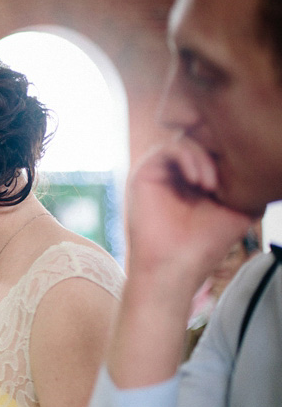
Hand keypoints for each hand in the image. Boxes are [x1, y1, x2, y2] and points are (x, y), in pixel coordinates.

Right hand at [126, 137, 257, 289]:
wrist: (175, 266)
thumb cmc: (205, 245)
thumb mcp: (240, 210)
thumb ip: (247, 185)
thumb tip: (262, 162)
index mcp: (196, 180)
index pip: (215, 148)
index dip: (230, 153)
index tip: (243, 173)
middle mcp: (176, 173)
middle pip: (201, 140)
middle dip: (218, 152)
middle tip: (228, 174)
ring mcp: (160, 171)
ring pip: (187, 140)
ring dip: (206, 158)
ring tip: (212, 186)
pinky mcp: (145, 172)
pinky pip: (170, 147)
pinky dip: (189, 158)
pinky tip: (200, 182)